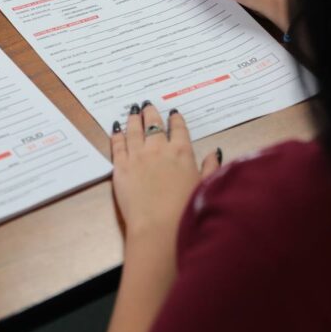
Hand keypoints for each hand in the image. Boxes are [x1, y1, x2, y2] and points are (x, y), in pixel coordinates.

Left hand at [110, 103, 219, 238]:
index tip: (173, 113)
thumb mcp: (205, 187)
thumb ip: (210, 168)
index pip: (179, 129)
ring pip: (134, 130)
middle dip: (151, 113)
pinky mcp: (120, 167)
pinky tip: (116, 129)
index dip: (176, 120)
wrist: (159, 227)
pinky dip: (117, 135)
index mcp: (182, 153)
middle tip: (147, 104)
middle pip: (153, 124)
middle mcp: (159, 149)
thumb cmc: (186, 211)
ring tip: (132, 111)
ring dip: (133, 119)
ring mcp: (137, 156)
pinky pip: (117, 145)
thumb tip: (214, 153)